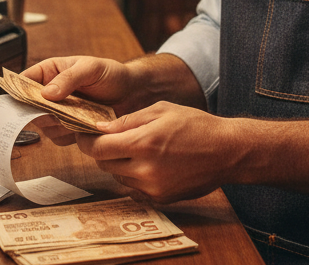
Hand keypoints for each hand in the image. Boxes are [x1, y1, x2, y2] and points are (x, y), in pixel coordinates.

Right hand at [22, 56, 135, 145]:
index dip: (18, 91)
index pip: (24, 80)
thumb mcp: (90, 68)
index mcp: (50, 71)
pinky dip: (68, 135)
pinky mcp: (69, 129)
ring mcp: (58, 112)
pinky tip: (82, 127)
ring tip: (75, 116)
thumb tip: (47, 93)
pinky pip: (58, 138)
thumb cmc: (111, 74)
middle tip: (53, 112)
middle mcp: (51, 93)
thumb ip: (69, 78)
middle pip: (29, 107)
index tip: (18, 101)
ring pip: (42, 124)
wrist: (132, 94)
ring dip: (56, 124)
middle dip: (38, 112)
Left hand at [75, 101, 235, 204]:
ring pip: (118, 176)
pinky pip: (134, 188)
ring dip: (119, 163)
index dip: (85, 141)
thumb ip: (128, 121)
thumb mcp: (161, 110)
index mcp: (143, 142)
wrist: (225, 151)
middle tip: (109, 139)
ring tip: (135, 149)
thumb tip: (101, 128)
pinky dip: (134, 176)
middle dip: (102, 151)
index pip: (98, 148)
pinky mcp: (160, 198)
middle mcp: (144, 169)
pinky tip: (148, 162)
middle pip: (105, 164)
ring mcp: (152, 187)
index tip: (83, 135)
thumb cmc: (195, 125)